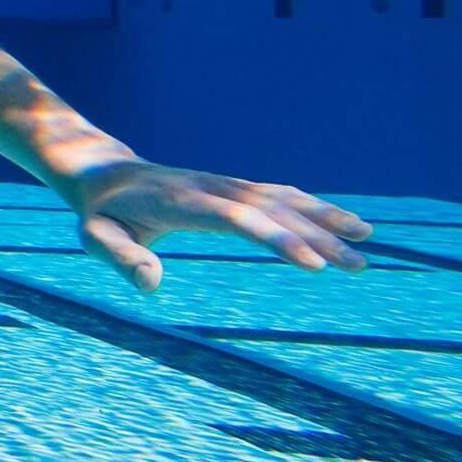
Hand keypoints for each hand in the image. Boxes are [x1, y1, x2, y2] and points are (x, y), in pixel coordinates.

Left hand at [62, 159, 371, 292]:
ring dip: (325, 217)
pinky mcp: (232, 187)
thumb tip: (151, 285)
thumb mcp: (94, 238)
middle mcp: (213, 188)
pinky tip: (341, 220)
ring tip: (366, 238)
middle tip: (358, 266)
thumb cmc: (100, 214)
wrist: (104, 175)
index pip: (239, 220)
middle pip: (273, 211)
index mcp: (184, 203)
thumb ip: (119, 260)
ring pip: (283, 198)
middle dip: (319, 237)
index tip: (314, 264)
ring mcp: (225, 184)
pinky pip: (278, 194)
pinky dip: (312, 205)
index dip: (277, 239)